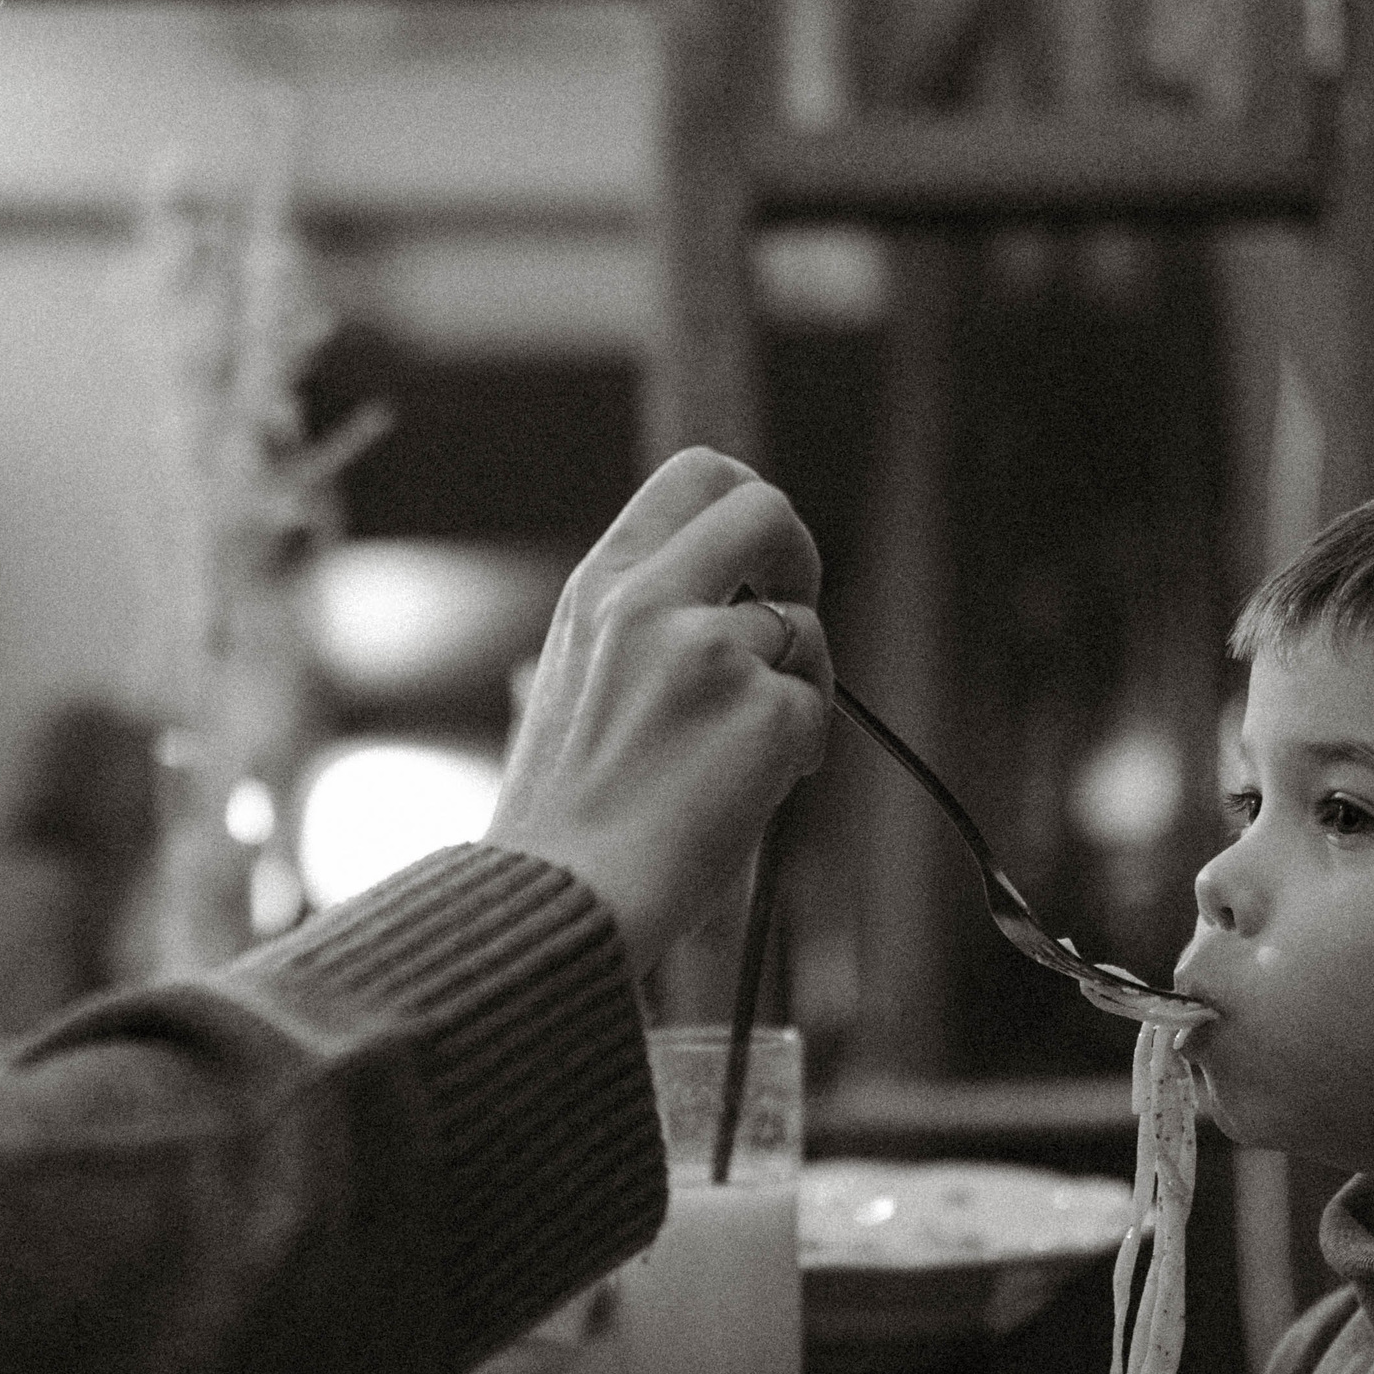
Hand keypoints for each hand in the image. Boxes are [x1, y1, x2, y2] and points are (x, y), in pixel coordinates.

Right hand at [485, 448, 831, 969]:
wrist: (560, 898)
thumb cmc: (563, 815)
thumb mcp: (563, 685)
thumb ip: (629, 627)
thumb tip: (699, 592)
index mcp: (600, 587)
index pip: (695, 476)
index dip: (749, 501)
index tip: (760, 558)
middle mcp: (652, 600)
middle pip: (767, 510)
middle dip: (799, 556)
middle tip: (793, 612)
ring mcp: (711, 652)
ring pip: (803, 630)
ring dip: (797, 689)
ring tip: (743, 756)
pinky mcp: (765, 713)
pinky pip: (814, 711)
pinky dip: (796, 754)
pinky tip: (744, 794)